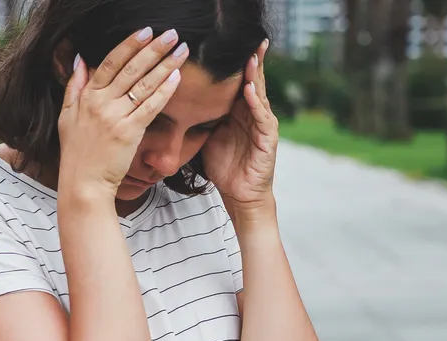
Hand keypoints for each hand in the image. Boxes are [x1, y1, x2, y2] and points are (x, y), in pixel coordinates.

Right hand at [58, 27, 188, 198]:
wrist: (83, 183)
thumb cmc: (77, 153)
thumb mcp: (66, 116)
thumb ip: (73, 86)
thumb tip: (79, 60)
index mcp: (87, 97)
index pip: (110, 62)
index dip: (129, 44)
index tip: (145, 32)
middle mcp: (101, 103)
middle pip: (131, 68)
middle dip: (154, 49)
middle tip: (172, 35)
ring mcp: (115, 117)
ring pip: (144, 84)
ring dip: (165, 65)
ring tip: (182, 51)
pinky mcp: (129, 133)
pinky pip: (150, 107)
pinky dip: (164, 90)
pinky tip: (177, 77)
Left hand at [202, 39, 278, 217]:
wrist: (239, 195)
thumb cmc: (225, 167)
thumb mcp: (209, 136)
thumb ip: (202, 116)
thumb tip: (178, 101)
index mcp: (240, 112)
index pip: (240, 81)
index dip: (237, 64)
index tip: (231, 44)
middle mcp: (254, 114)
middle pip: (254, 82)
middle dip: (253, 60)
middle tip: (252, 39)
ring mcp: (263, 125)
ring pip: (259, 95)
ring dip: (255, 76)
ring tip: (251, 57)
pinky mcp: (268, 139)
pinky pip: (262, 117)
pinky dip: (255, 102)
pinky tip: (249, 89)